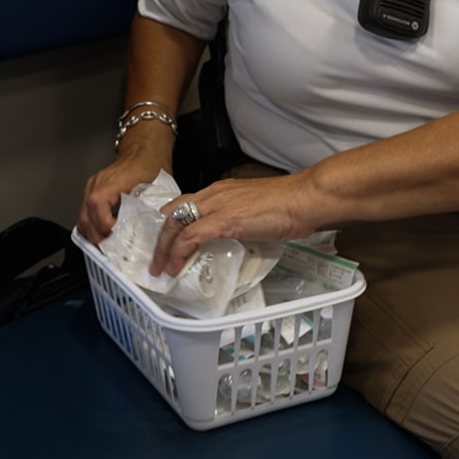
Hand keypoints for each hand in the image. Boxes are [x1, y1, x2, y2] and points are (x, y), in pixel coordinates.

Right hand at [76, 149, 170, 242]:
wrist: (145, 147)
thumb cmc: (151, 163)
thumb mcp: (156, 186)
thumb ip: (151, 209)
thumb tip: (151, 232)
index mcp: (112, 181)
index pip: (97, 206)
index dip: (105, 226)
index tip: (117, 238)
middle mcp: (98, 184)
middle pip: (85, 217)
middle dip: (97, 237)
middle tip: (111, 250)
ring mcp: (93, 187)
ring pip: (82, 217)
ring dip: (92, 234)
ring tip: (106, 247)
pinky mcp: (93, 190)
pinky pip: (85, 212)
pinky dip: (92, 226)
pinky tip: (102, 235)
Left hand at [152, 173, 318, 277]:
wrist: (304, 199)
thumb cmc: (288, 205)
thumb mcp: (253, 209)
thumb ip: (238, 218)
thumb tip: (235, 234)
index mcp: (219, 190)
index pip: (182, 203)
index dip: (168, 223)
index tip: (163, 241)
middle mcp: (213, 194)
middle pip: (172, 213)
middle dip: (159, 238)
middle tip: (155, 259)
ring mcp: (217, 206)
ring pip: (176, 224)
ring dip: (163, 248)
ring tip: (160, 268)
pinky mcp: (224, 220)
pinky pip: (191, 236)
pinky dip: (179, 252)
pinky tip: (175, 267)